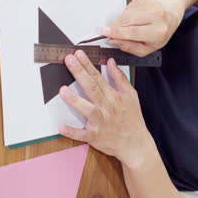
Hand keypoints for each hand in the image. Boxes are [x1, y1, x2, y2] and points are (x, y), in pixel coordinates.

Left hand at [58, 50, 154, 166]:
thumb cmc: (133, 118)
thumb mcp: (131, 95)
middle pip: (91, 88)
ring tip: (63, 89)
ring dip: (75, 100)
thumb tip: (110, 62)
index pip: (99, 77)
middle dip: (79, 73)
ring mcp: (100, 122)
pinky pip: (82, 134)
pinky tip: (61, 127)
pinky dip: (72, 132)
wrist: (136, 143)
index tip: (78, 54)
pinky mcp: (95, 136)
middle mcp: (106, 107)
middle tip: (68, 60)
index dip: (88, 65)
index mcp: (114, 96)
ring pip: (87, 109)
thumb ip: (120, 78)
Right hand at [102, 0, 182, 56]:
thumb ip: (130, 47)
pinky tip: (132, 18)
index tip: (106, 33)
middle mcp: (156, 17)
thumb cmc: (158, 34)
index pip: (134, 32)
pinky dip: (126, 14)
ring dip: (120, 20)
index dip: (118, 32)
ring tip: (123, 26)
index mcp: (158, 32)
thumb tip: (114, 41)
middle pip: (128, 20)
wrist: (169, 14)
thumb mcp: (148, 48)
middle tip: (106, 30)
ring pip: (127, 13)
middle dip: (115, 26)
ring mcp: (150, 6)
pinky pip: (128, 7)